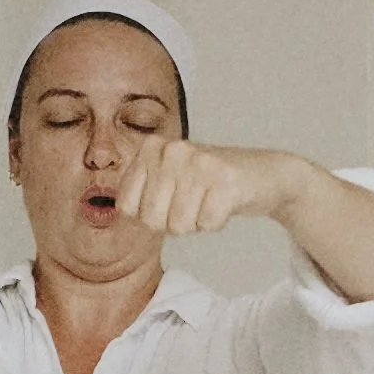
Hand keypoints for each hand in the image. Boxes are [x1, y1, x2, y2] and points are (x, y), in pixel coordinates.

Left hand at [115, 140, 304, 236]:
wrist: (265, 173)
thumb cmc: (209, 182)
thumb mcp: (167, 177)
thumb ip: (139, 191)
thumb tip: (109, 213)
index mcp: (151, 147)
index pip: (126, 207)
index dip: (148, 216)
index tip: (168, 201)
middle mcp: (173, 150)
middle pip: (152, 220)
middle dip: (173, 223)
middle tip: (194, 202)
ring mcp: (200, 163)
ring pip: (180, 226)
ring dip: (197, 222)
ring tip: (209, 200)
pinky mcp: (227, 181)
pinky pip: (207, 225)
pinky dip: (217, 222)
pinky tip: (225, 202)